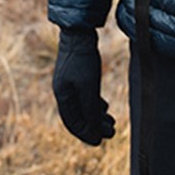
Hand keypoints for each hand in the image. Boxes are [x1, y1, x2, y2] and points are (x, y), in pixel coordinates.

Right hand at [51, 27, 114, 144]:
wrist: (79, 33)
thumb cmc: (83, 60)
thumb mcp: (89, 87)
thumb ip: (90, 110)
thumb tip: (93, 131)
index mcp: (62, 96)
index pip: (73, 123)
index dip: (86, 134)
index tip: (100, 142)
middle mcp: (64, 92)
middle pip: (79, 117)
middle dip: (95, 127)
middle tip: (111, 133)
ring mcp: (70, 83)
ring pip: (83, 107)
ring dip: (97, 116)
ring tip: (111, 122)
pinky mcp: (77, 76)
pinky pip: (85, 96)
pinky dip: (95, 105)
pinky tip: (105, 107)